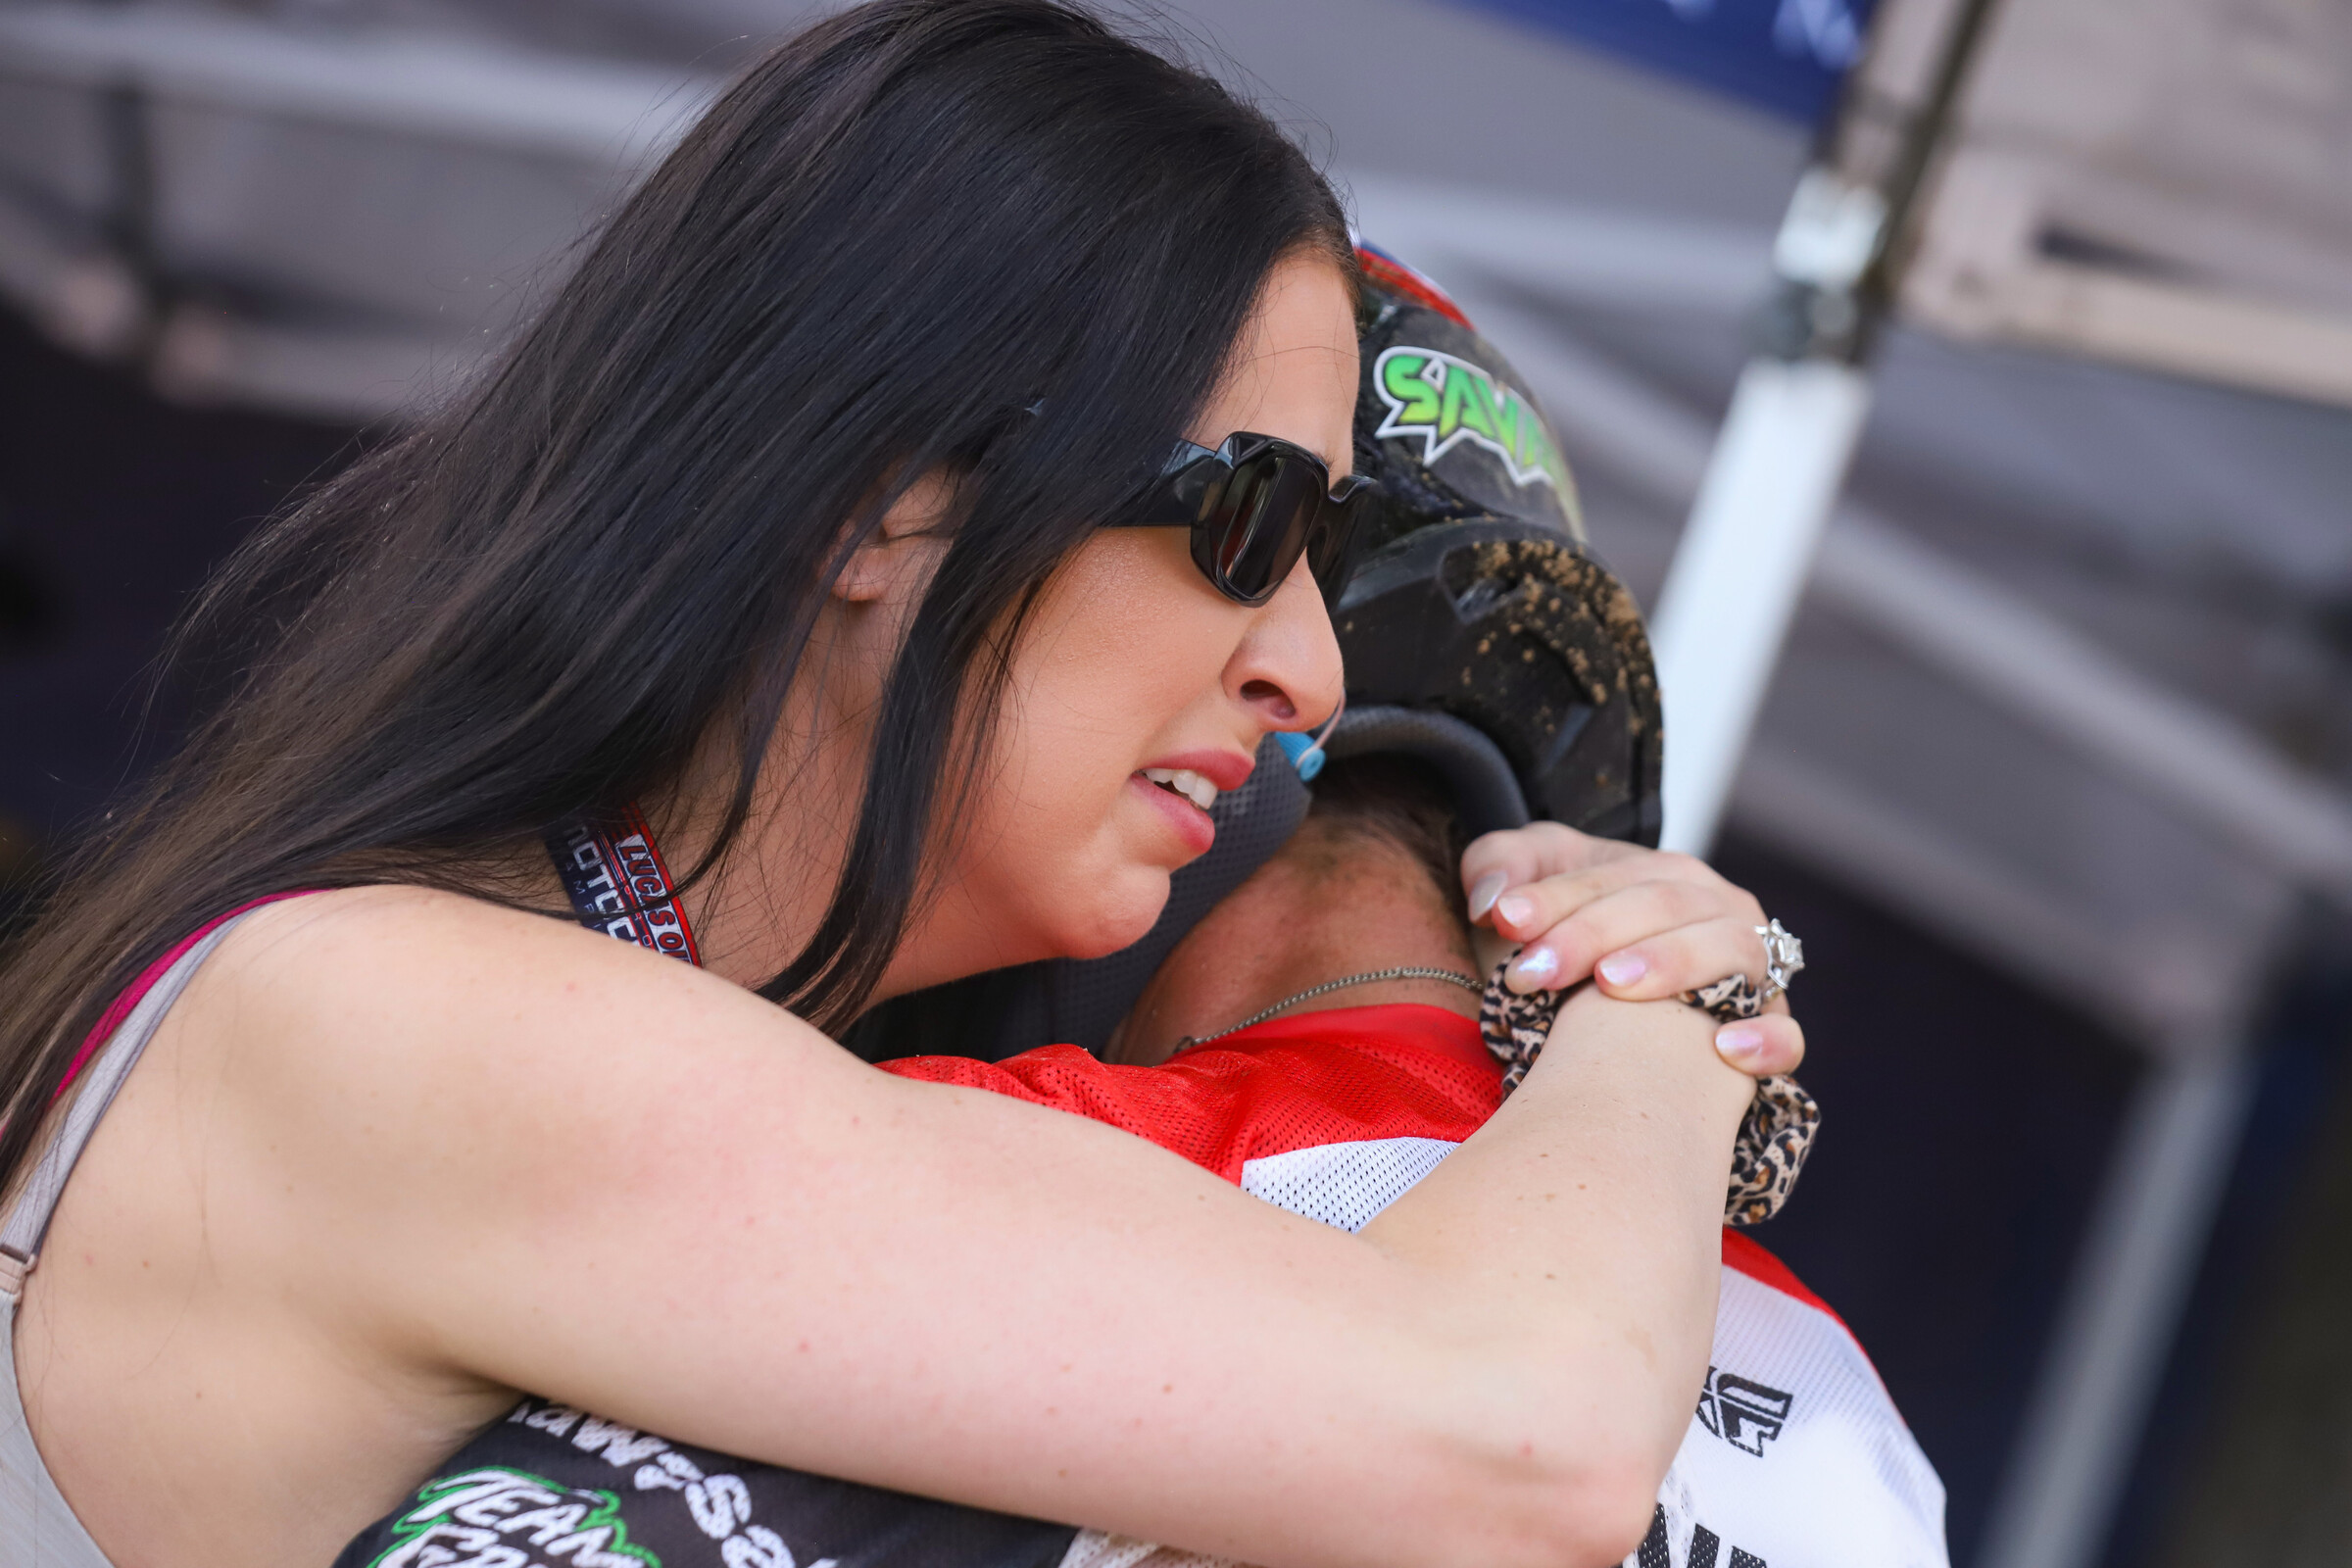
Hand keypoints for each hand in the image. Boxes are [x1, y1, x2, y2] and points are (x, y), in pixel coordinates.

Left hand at [1460, 822, 1803, 1078]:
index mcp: (1666, 874)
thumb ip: (1500, 864)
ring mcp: (1753, 968)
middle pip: (1664, 906)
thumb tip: (1492, 898)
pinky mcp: (1771, 1029)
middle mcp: (1719, 910)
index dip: (1557, 896)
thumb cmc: (1570, 950)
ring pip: (1729, 952)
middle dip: (1592, 934)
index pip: (1613, 876)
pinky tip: (1724, 1049)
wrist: (1619, 1028)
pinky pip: (1785, 1034)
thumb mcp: (1530, 897)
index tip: (1505, 922)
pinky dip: (1765, 1038)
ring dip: (1671, 964)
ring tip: (1610, 985)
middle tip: (1530, 971)